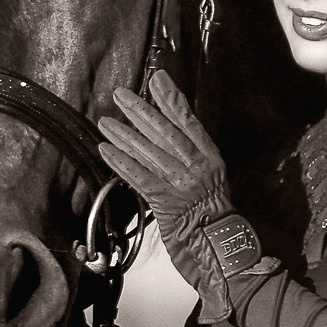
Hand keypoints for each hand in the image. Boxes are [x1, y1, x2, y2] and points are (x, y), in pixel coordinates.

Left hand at [96, 71, 235, 298]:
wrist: (220, 248)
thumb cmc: (214, 215)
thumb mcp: (211, 179)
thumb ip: (192, 155)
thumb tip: (169, 131)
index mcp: (211, 158)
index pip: (189, 121)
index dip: (171, 99)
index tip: (156, 79)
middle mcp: (198, 167)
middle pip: (166, 132)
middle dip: (141, 111)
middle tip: (121, 95)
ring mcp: (182, 184)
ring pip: (150, 153)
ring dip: (125, 135)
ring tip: (106, 122)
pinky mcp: (166, 203)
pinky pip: (140, 178)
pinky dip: (122, 163)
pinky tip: (107, 150)